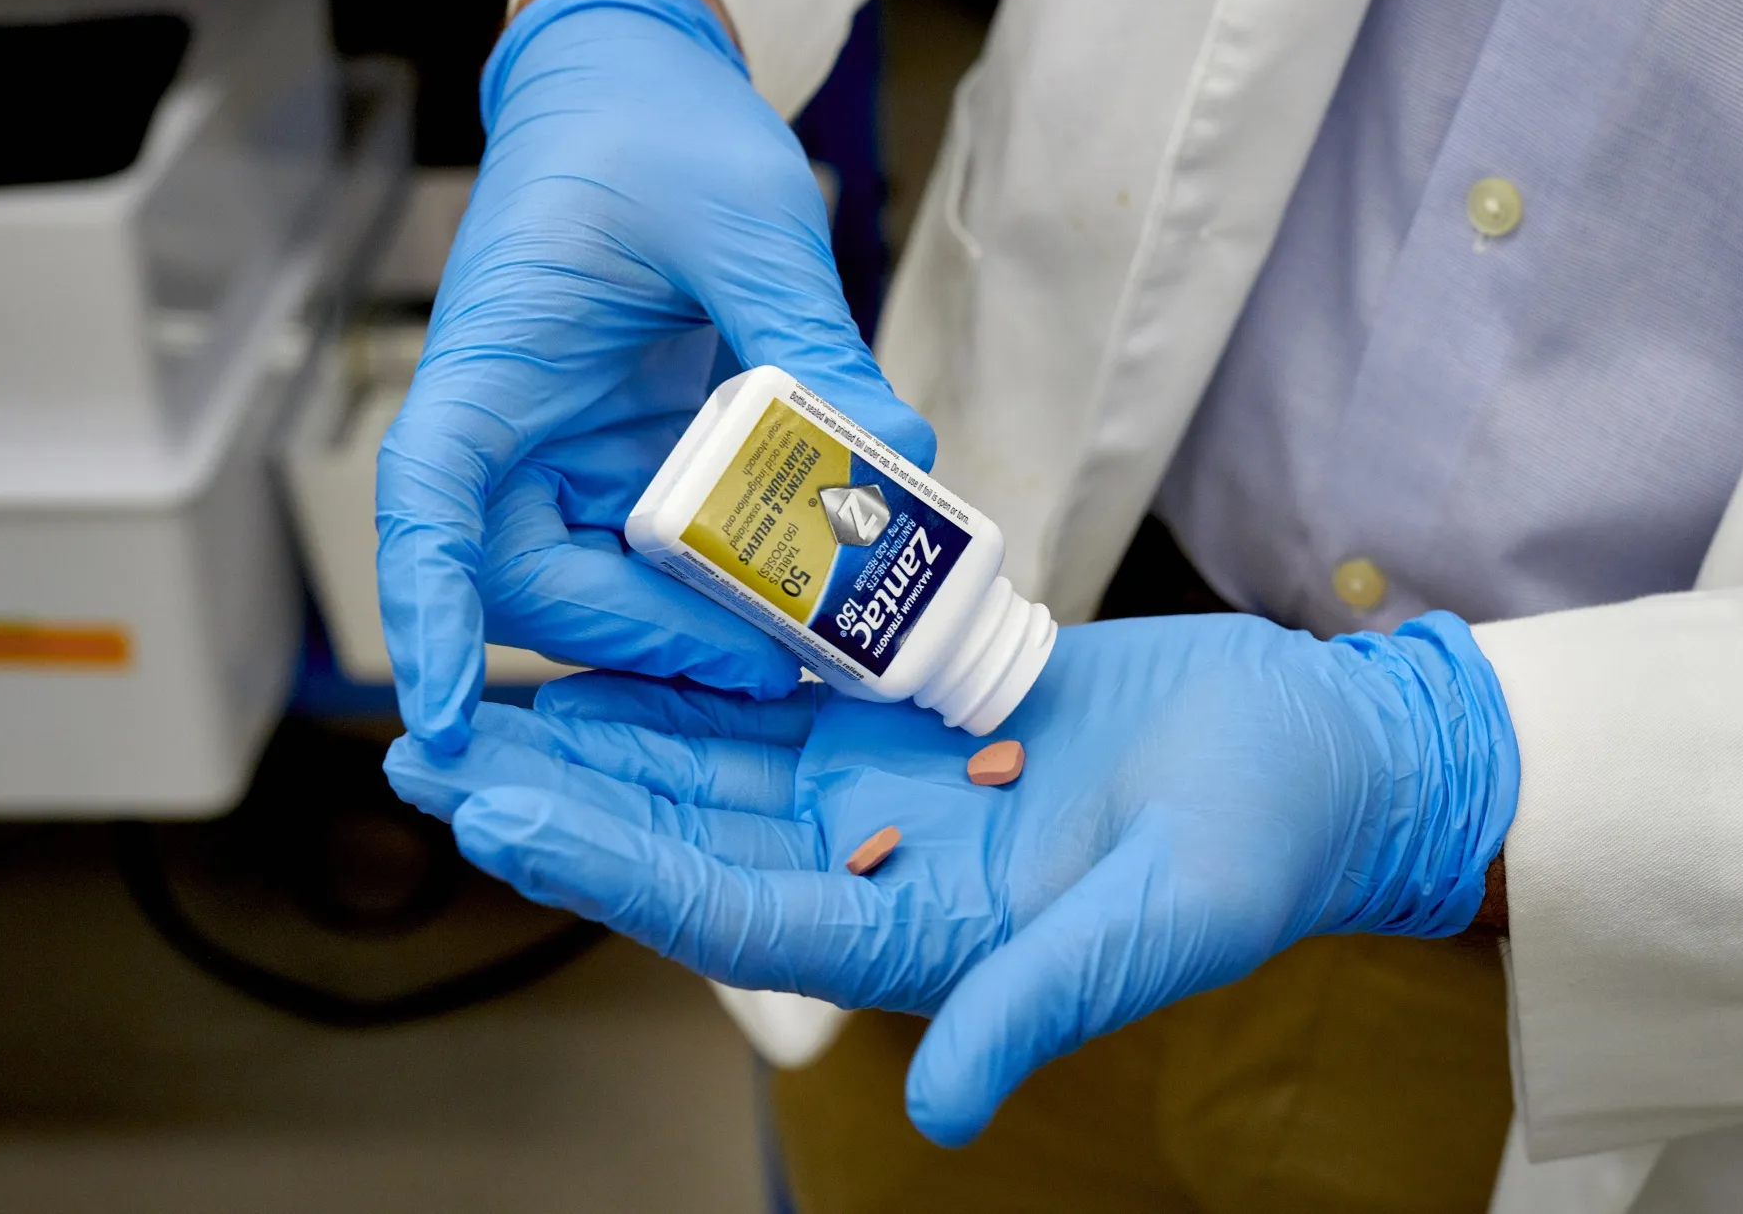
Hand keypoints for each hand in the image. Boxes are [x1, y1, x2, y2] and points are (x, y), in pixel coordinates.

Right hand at [375, 0, 934, 753]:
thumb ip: (811, 344)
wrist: (645, 90)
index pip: (428, 501)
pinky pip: (668, 557)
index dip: (425, 612)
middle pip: (529, 583)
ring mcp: (575, 459)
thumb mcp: (744, 225)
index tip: (441, 718)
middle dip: (644, 636)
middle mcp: (513, 433)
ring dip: (696, 628)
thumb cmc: (657, 132)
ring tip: (814, 645)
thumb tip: (898, 459)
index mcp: (492, 365)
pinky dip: (731, 588)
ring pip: (604, 590)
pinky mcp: (637, 466)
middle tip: (772, 662)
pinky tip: (814, 601)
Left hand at [383, 612, 1518, 1143]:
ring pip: (715, 766)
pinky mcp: (911, 719)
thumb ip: (1045, 1000)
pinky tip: (614, 634)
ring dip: (600, 733)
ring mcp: (890, 794)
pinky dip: (695, 670)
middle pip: (692, 840)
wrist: (1317, 754)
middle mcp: (883, 874)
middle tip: (425, 748)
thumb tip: (937, 1108)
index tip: (494, 810)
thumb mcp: (1167, 918)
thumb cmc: (1263, 843)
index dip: (611, 866)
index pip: (737, 915)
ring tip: (477, 690)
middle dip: (562, 798)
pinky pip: (780, 694)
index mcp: (927, 941)